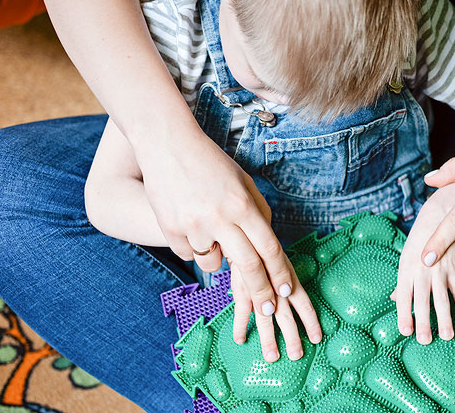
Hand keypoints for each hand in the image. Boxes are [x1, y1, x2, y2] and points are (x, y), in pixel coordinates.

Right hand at [134, 124, 321, 357]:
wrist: (167, 144)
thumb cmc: (210, 162)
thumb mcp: (243, 181)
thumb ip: (258, 212)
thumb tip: (268, 244)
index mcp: (242, 205)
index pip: (269, 248)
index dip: (280, 273)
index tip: (287, 291)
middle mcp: (220, 218)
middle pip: (248, 266)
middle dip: (261, 292)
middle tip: (267, 310)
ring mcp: (193, 225)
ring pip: (214, 264)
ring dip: (218, 258)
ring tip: (210, 229)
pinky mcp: (171, 230)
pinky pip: (189, 255)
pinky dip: (194, 246)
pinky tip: (189, 221)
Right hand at [230, 260, 320, 361]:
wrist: (247, 242)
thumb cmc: (267, 257)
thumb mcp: (284, 266)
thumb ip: (289, 283)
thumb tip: (295, 299)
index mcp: (291, 282)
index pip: (305, 305)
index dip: (311, 322)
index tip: (316, 338)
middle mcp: (277, 288)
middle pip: (286, 317)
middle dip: (292, 337)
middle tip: (296, 355)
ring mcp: (259, 290)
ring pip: (265, 319)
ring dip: (268, 339)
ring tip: (272, 356)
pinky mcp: (242, 290)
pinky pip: (241, 312)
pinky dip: (240, 326)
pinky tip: (240, 340)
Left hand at [391, 182, 454, 344]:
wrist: (437, 218)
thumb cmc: (417, 243)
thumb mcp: (405, 260)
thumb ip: (402, 282)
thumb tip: (394, 300)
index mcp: (405, 269)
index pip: (403, 296)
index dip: (403, 314)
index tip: (405, 332)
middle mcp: (421, 270)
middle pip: (422, 300)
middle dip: (423, 322)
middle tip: (424, 341)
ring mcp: (439, 269)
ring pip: (442, 298)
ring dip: (445, 318)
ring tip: (446, 336)